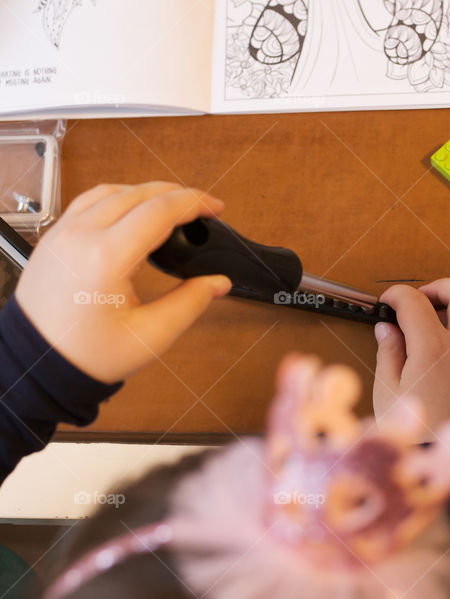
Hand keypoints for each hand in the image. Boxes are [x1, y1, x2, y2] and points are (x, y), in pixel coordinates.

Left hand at [14, 182, 231, 383]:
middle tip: (201, 206)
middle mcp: (80, 236)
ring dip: (146, 192)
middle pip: (137, 193)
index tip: (215, 207)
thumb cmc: (86, 354)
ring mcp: (62, 233)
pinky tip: (133, 209)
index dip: (194, 203)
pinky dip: (119, 197)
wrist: (38, 362)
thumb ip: (190, 303)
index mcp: (106, 258)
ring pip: (112, 191)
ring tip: (172, 205)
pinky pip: (88, 201)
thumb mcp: (150, 335)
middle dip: (176, 193)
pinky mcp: (53, 238)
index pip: (159, 210)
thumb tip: (218, 283)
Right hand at [373, 279, 449, 439]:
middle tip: (427, 299)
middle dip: (442, 288)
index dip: (397, 296)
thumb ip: (389, 354)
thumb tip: (387, 328)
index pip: (414, 303)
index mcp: (431, 349)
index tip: (390, 303)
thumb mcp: (388, 393)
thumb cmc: (415, 435)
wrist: (448, 468)